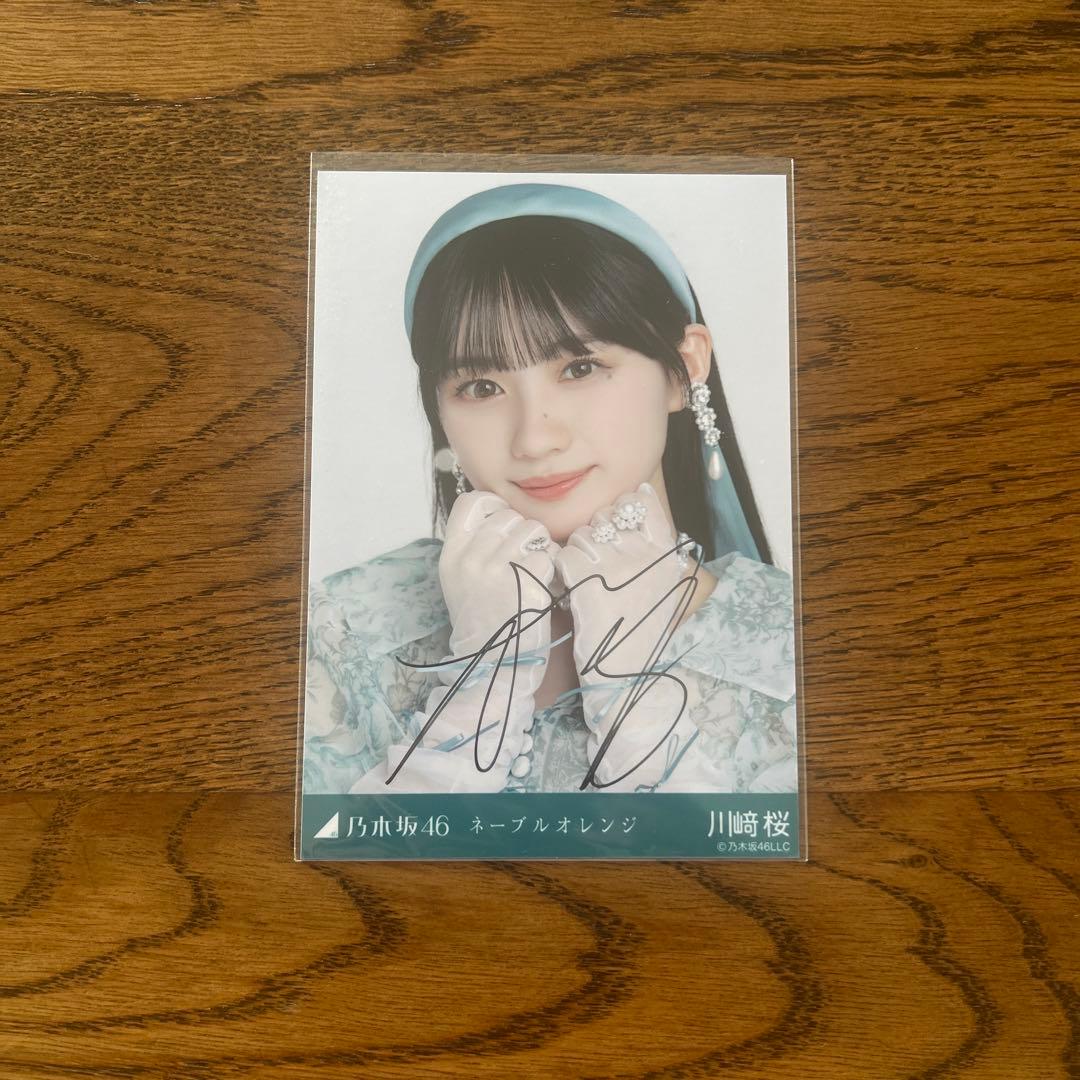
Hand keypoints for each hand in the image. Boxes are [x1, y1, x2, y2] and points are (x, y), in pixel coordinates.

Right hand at [440, 491, 556, 665]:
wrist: (491, 662)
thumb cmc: (482, 618)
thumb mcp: (461, 578)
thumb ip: (474, 545)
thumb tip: (501, 513)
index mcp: (452, 554)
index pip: (470, 502)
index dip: (492, 504)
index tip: (502, 520)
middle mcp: (472, 559)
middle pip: (509, 515)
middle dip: (523, 531)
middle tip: (522, 557)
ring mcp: (499, 571)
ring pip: (533, 530)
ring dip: (540, 546)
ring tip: (532, 570)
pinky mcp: (527, 585)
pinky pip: (548, 556)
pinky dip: (550, 568)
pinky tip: (542, 585)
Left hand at [554, 484, 701, 789]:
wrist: (626, 675)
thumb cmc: (640, 630)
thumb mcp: (662, 580)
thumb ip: (653, 539)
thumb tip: (638, 490)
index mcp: (665, 552)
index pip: (641, 502)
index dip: (623, 511)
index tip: (617, 533)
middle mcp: (643, 552)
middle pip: (606, 517)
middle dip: (596, 537)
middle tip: (599, 569)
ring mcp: (615, 564)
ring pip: (583, 535)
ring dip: (578, 555)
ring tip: (586, 584)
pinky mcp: (586, 579)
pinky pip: (564, 556)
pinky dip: (562, 572)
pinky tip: (572, 592)